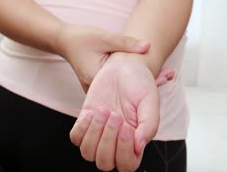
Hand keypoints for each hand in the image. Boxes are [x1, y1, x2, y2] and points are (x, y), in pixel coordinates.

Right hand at [55, 23, 172, 91]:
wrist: (66, 41)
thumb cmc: (83, 38)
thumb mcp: (105, 37)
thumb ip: (126, 42)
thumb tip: (148, 46)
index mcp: (97, 81)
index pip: (126, 88)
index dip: (147, 82)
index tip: (166, 76)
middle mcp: (98, 92)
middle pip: (128, 92)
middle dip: (150, 83)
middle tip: (171, 74)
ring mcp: (100, 92)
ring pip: (127, 90)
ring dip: (144, 82)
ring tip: (167, 75)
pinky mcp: (103, 87)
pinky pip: (122, 86)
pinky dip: (135, 80)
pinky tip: (151, 74)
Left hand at [70, 53, 160, 170]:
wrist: (124, 65)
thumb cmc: (140, 83)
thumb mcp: (151, 101)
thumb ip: (150, 125)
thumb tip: (139, 146)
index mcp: (135, 141)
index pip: (128, 165)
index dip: (124, 152)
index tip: (127, 127)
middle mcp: (116, 141)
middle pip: (105, 163)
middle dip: (108, 141)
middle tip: (116, 115)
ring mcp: (99, 133)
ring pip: (88, 153)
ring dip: (95, 133)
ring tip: (105, 110)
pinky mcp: (86, 122)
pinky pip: (76, 138)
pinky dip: (83, 127)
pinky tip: (95, 110)